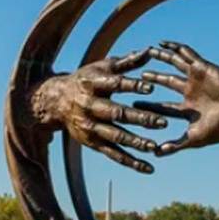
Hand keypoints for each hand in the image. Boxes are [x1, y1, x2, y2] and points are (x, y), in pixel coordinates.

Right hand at [26, 49, 170, 172]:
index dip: (132, 86)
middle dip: (140, 118)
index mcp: (92, 85)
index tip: (151, 88)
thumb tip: (150, 51)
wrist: (56, 101)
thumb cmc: (86, 80)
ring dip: (136, 143)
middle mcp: (90, 107)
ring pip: (115, 137)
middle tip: (162, 122)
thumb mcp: (102, 68)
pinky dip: (131, 162)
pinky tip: (148, 168)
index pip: (115, 86)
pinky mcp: (92, 143)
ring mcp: (90, 127)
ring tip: (155, 147)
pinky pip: (113, 155)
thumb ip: (126, 62)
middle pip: (117, 114)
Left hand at [137, 41, 218, 153]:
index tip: (134, 104)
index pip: (166, 108)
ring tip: (147, 52)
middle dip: (154, 79)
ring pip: (175, 65)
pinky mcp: (202, 67)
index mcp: (190, 110)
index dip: (150, 106)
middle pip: (168, 83)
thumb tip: (155, 154)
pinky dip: (175, 47)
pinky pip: (187, 54)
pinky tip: (162, 43)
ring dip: (162, 58)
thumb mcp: (193, 139)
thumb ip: (175, 145)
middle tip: (138, 77)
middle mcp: (192, 93)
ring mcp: (197, 79)